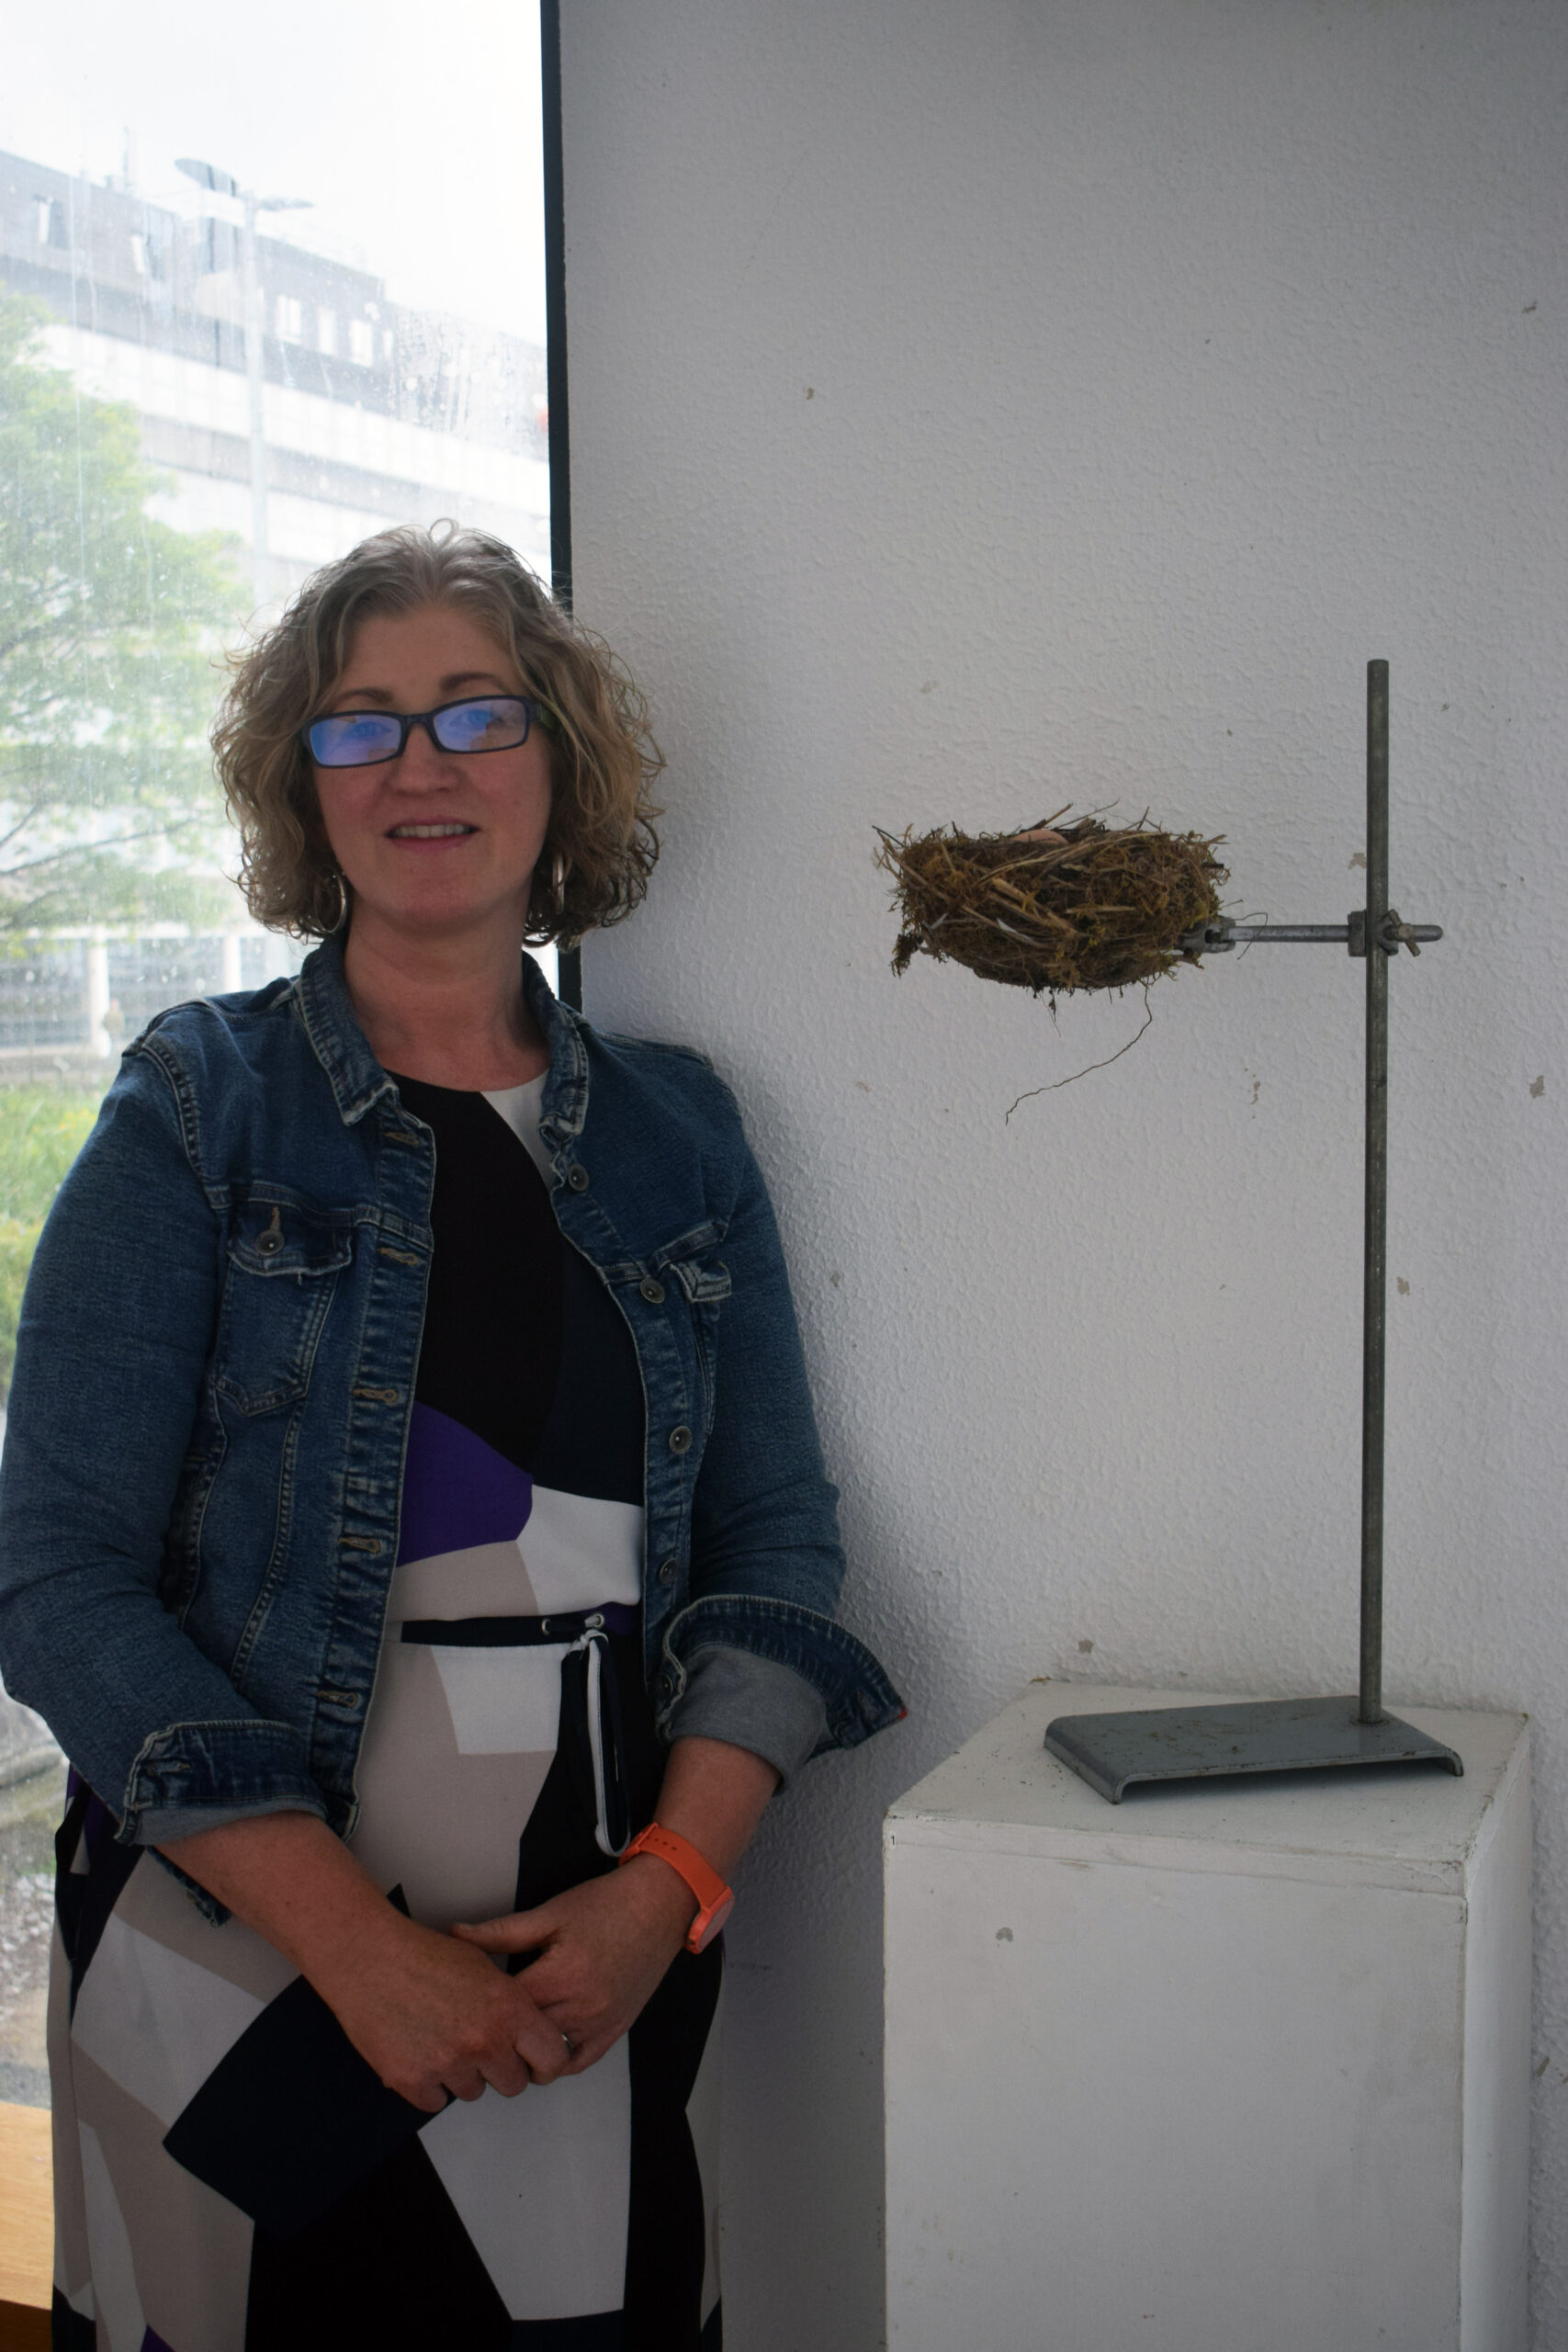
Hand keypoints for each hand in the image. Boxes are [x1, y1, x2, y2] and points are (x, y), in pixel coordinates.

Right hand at [313, 1906, 577, 2112]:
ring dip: (460, 2075)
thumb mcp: (484, 1966)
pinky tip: (418, 2051)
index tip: (532, 2060)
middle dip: (499, 2069)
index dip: (543, 2062)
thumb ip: (511, 2004)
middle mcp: (484, 2041)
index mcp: (509, 2009)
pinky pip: (435, 2102)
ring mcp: (447, 2064)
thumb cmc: (423, 1955)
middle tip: (479, 2047)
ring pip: (472, 2092)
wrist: (369, 1957)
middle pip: (513, 2084)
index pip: (552, 2059)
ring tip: (440, 2038)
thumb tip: (528, 2034)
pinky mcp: (412, 2081)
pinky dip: (428, 2084)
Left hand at [452, 1856, 697, 2072]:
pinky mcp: (615, 2030)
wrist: (659, 1905)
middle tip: (477, 2022)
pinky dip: (555, 2061)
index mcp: (561, 1975)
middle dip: (498, 2031)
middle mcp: (583, 2006)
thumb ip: (500, 1932)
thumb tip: (455, 1934)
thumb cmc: (605, 1905)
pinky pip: (578, 2062)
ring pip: (548, 2058)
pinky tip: (539, 2048)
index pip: (506, 2007)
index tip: (465, 1999)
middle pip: (523, 2037)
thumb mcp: (549, 1913)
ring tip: (504, 2036)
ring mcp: (601, 2023)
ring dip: (524, 2050)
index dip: (480, 2004)